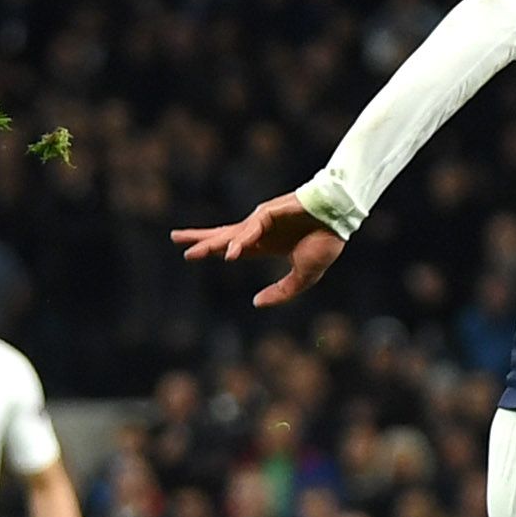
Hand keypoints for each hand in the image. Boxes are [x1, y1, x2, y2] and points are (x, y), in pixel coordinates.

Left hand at [171, 195, 344, 307]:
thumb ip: (281, 292)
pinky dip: (239, 243)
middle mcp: (260, 231)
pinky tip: (230, 255)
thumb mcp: (303, 277)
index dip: (216, 250)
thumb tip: (255, 303)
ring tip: (190, 251)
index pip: (235, 247)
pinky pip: (249, 231)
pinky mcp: (267, 213)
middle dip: (201, 240)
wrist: (339, 219)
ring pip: (229, 234)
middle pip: (224, 236)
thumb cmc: (325, 242)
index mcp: (267, 243)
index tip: (196, 253)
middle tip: (176, 240)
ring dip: (209, 243)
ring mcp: (261, 220)